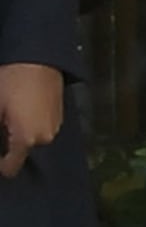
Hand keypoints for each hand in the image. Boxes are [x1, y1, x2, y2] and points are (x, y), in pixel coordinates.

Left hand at [0, 62, 59, 178]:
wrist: (38, 59)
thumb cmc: (10, 83)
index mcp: (26, 139)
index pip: (10, 167)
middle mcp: (44, 138)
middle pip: (21, 152)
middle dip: (7, 144)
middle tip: (0, 126)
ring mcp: (54, 126)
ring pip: (32, 139)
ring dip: (20, 133)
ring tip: (10, 115)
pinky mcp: (59, 115)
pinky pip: (41, 128)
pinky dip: (30, 124)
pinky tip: (23, 108)